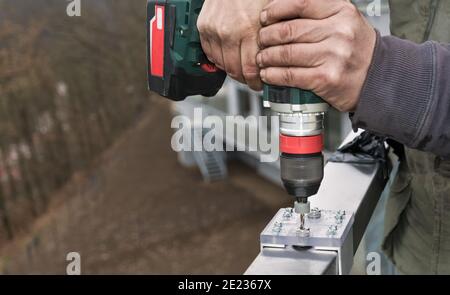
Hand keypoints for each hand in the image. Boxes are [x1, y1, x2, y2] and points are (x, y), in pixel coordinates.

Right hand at [197, 0, 268, 90]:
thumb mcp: (275, 10)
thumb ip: (277, 33)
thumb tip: (282, 54)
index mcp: (249, 29)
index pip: (251, 69)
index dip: (257, 82)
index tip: (261, 84)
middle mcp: (229, 33)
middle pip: (236, 71)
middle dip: (245, 80)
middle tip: (252, 81)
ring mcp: (214, 30)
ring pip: (222, 65)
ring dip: (232, 71)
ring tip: (241, 70)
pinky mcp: (203, 27)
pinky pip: (209, 53)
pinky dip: (219, 60)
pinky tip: (228, 58)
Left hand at [257, 0, 375, 111]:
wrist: (378, 77)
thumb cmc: (356, 48)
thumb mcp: (344, 20)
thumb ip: (317, 12)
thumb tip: (280, 11)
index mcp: (341, 11)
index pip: (300, 2)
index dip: (276, 9)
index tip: (265, 17)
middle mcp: (338, 31)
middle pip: (288, 30)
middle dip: (266, 36)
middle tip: (261, 40)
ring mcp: (333, 56)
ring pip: (286, 53)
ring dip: (267, 57)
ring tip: (262, 58)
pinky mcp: (326, 79)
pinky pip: (290, 75)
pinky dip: (273, 75)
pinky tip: (268, 74)